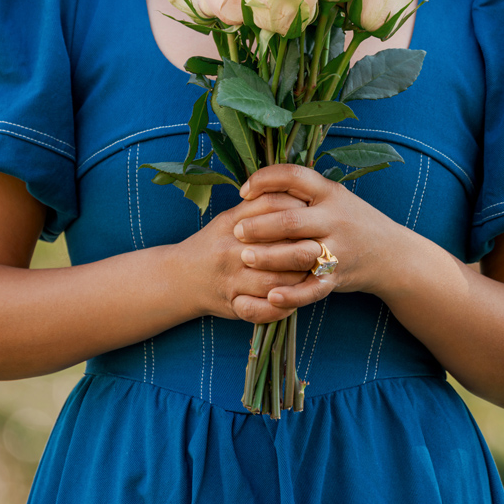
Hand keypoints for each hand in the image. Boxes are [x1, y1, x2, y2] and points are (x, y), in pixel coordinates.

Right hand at [177, 200, 316, 325]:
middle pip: (279, 249)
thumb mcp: (230, 218)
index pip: (273, 211)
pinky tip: (294, 301)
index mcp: (233, 224)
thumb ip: (259, 204)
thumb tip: (298, 192)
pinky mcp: (232, 306)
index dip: (298, 211)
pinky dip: (281, 308)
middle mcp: (230, 252)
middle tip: (322, 248)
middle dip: (306, 249)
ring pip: (274, 283)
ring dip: (298, 280)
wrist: (180, 277)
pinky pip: (261, 311)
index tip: (314, 214)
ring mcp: (231, 281)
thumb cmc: (215, 243)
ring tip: (313, 274)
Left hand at [230, 164, 401, 317]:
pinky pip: (313, 289)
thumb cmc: (352, 222)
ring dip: (268, 257)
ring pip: (298, 254)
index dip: (264, 179)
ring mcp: (339, 249)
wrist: (391, 254)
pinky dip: (291, 295)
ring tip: (245, 258)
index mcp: (330, 193)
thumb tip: (256, 186)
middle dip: (258, 226)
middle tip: (236, 230)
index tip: (244, 191)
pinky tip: (271, 296)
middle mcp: (335, 218)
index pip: (293, 176)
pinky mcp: (339, 277)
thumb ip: (301, 192)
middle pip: (290, 220)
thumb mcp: (333, 198)